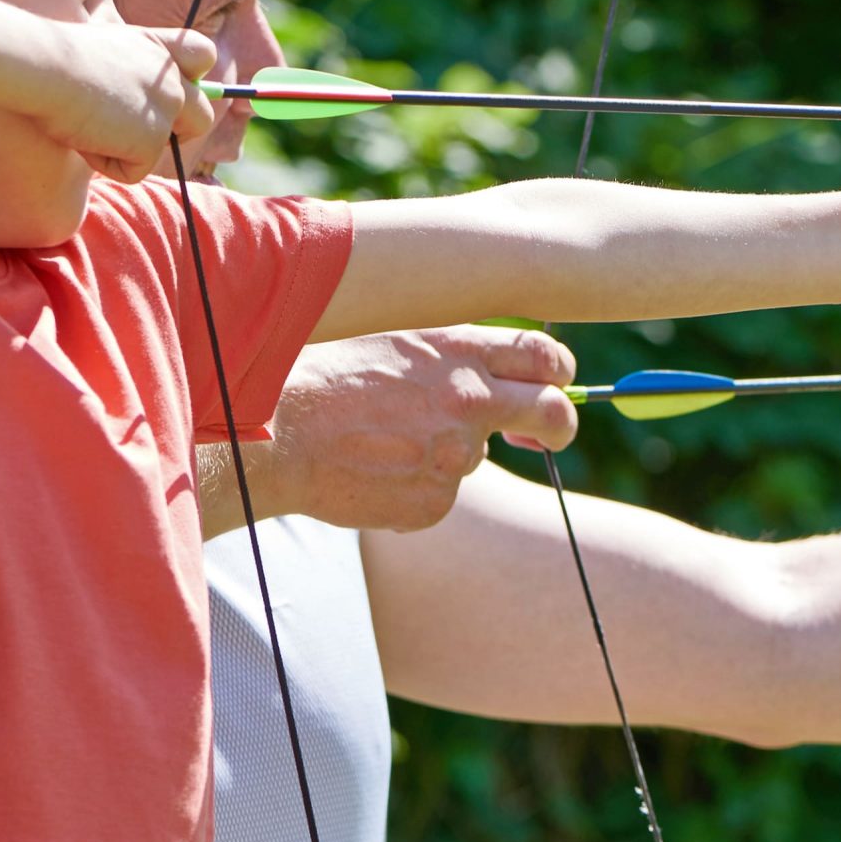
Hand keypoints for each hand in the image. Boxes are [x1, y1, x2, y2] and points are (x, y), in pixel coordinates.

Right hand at [38, 24, 216, 181]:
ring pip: (168, 147)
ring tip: (93, 131)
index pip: (203, 55)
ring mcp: (168, 109)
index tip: (172, 91)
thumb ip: (131, 69)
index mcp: (159, 48)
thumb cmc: (56, 58)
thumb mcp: (104, 51)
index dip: (194, 77)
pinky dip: (106, 164)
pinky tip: (83, 140)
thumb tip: (130, 103)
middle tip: (133, 135)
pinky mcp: (152, 140)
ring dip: (134, 150)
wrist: (44, 67)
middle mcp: (173, 79)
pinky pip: (135, 170)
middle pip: (202, 115)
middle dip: (176, 132)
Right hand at [271, 327, 580, 531]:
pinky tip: (376, 468)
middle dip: (559, 425)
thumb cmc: (328, 376)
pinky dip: (418, 485)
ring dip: (448, 451)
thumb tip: (495, 370)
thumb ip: (452, 354)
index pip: (544, 355)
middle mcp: (469, 401)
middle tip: (549, 434)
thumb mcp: (397, 339)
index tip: (556, 382)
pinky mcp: (436, 501)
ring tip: (387, 439)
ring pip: (476, 456)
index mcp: (460, 351)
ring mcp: (456, 456)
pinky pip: (443, 493)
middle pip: (553, 413)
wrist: (280, 433)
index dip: (559, 372)